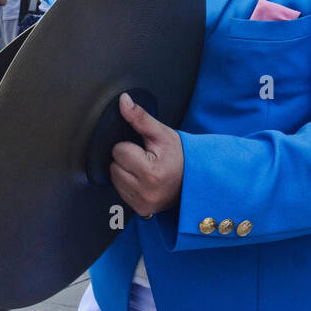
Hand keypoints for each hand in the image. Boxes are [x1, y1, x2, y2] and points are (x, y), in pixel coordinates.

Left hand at [109, 92, 183, 217]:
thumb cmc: (180, 155)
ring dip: (125, 172)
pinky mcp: (141, 210)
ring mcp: (143, 203)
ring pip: (114, 179)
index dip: (131, 146)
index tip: (146, 150)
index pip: (119, 151)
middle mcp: (145, 191)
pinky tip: (144, 180)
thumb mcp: (162, 133)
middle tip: (147, 159)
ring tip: (146, 169)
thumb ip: (140, 117)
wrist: (195, 179)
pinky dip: (128, 184)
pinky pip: (120, 192)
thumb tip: (123, 100)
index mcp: (151, 172)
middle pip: (114, 166)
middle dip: (127, 159)